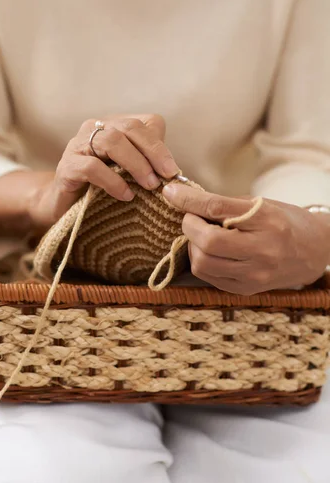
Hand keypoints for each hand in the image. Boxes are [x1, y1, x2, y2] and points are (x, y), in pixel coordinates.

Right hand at [29, 114, 178, 228]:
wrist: (63, 210)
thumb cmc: (101, 191)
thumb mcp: (128, 175)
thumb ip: (147, 167)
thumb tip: (175, 174)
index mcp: (113, 126)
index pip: (144, 123)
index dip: (159, 145)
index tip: (172, 171)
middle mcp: (95, 129)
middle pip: (129, 128)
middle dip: (152, 152)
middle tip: (166, 177)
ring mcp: (77, 146)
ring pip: (111, 142)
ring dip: (136, 164)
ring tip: (149, 186)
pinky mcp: (66, 167)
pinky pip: (92, 167)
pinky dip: (113, 181)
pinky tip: (125, 195)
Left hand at [163, 184, 329, 294]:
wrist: (311, 251)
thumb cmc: (281, 221)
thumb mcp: (259, 204)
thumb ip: (223, 204)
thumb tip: (181, 198)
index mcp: (267, 220)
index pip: (217, 208)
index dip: (188, 201)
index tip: (171, 193)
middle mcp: (263, 249)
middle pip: (207, 241)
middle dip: (189, 226)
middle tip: (191, 218)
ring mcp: (255, 274)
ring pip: (202, 263)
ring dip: (192, 246)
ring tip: (201, 236)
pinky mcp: (246, 289)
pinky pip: (208, 277)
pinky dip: (200, 261)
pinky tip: (209, 252)